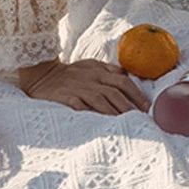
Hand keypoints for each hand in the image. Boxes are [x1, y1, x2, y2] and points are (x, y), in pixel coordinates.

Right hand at [19, 58, 150, 114]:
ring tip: (125, 123)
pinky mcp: (65, 98)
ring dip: (114, 112)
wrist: (41, 74)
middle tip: (141, 119)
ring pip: (100, 100)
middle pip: (114, 92)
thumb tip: (127, 74)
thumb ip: (109, 69)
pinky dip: (90, 113)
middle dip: (129, 106)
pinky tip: (99, 123)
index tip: (146, 107)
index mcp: (98, 71)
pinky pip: (79, 106)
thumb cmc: (70, 73)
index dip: (136, 93)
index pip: (122, 81)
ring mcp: (77, 89)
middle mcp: (90, 79)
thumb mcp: (90, 65)